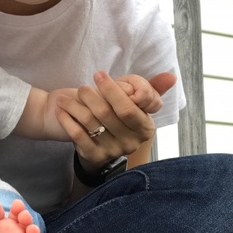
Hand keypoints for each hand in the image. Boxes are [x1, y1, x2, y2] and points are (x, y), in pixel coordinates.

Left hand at [56, 70, 175, 170]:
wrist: (97, 141)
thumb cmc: (116, 116)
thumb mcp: (134, 102)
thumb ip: (150, 89)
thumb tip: (171, 76)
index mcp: (145, 128)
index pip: (128, 108)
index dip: (112, 90)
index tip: (98, 74)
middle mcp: (131, 143)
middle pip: (107, 114)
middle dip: (91, 96)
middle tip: (81, 87)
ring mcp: (112, 151)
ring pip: (90, 122)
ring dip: (74, 106)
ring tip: (65, 96)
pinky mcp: (94, 157)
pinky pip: (78, 135)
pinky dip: (67, 120)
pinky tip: (61, 109)